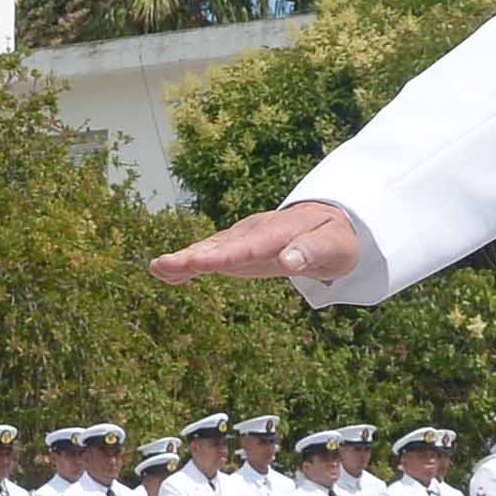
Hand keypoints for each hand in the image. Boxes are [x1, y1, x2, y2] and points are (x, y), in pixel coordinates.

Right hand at [151, 198, 359, 285]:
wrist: (332, 221)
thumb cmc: (338, 237)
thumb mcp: (336, 246)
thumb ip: (313, 251)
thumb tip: (289, 261)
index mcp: (279, 231)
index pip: (249, 246)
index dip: (223, 255)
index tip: (199, 261)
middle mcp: (255, 231)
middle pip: (221, 245)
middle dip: (193, 256)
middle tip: (163, 264)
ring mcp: (244, 238)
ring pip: (211, 248)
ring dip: (184, 259)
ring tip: (157, 268)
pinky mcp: (240, 248)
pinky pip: (211, 255)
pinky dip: (189, 264)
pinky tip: (166, 274)